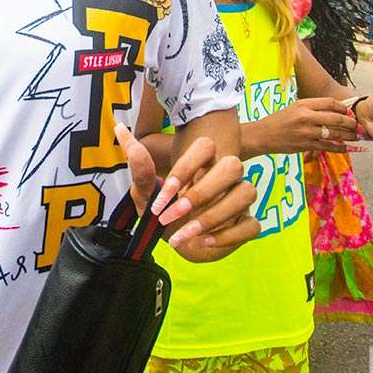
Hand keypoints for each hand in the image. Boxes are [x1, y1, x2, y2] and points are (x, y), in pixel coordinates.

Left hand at [116, 125, 258, 262]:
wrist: (173, 240)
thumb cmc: (161, 211)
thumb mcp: (145, 193)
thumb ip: (139, 167)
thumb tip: (120, 130)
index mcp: (201, 162)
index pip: (205, 147)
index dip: (185, 168)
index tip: (162, 196)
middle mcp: (224, 176)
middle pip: (233, 165)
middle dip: (202, 192)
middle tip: (173, 215)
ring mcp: (239, 198)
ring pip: (247, 192)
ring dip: (214, 216)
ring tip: (185, 235)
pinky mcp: (246, 223)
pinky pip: (252, 225)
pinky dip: (228, 236)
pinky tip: (203, 242)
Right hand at [249, 97, 357, 154]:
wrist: (262, 136)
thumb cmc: (278, 121)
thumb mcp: (293, 108)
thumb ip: (312, 108)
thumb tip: (334, 112)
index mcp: (303, 105)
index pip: (330, 103)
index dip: (343, 108)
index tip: (348, 112)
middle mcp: (306, 117)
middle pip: (336, 118)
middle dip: (350, 122)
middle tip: (356, 125)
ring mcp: (306, 132)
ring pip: (335, 133)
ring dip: (348, 136)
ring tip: (355, 137)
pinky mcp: (306, 145)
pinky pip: (328, 146)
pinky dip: (339, 148)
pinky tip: (345, 148)